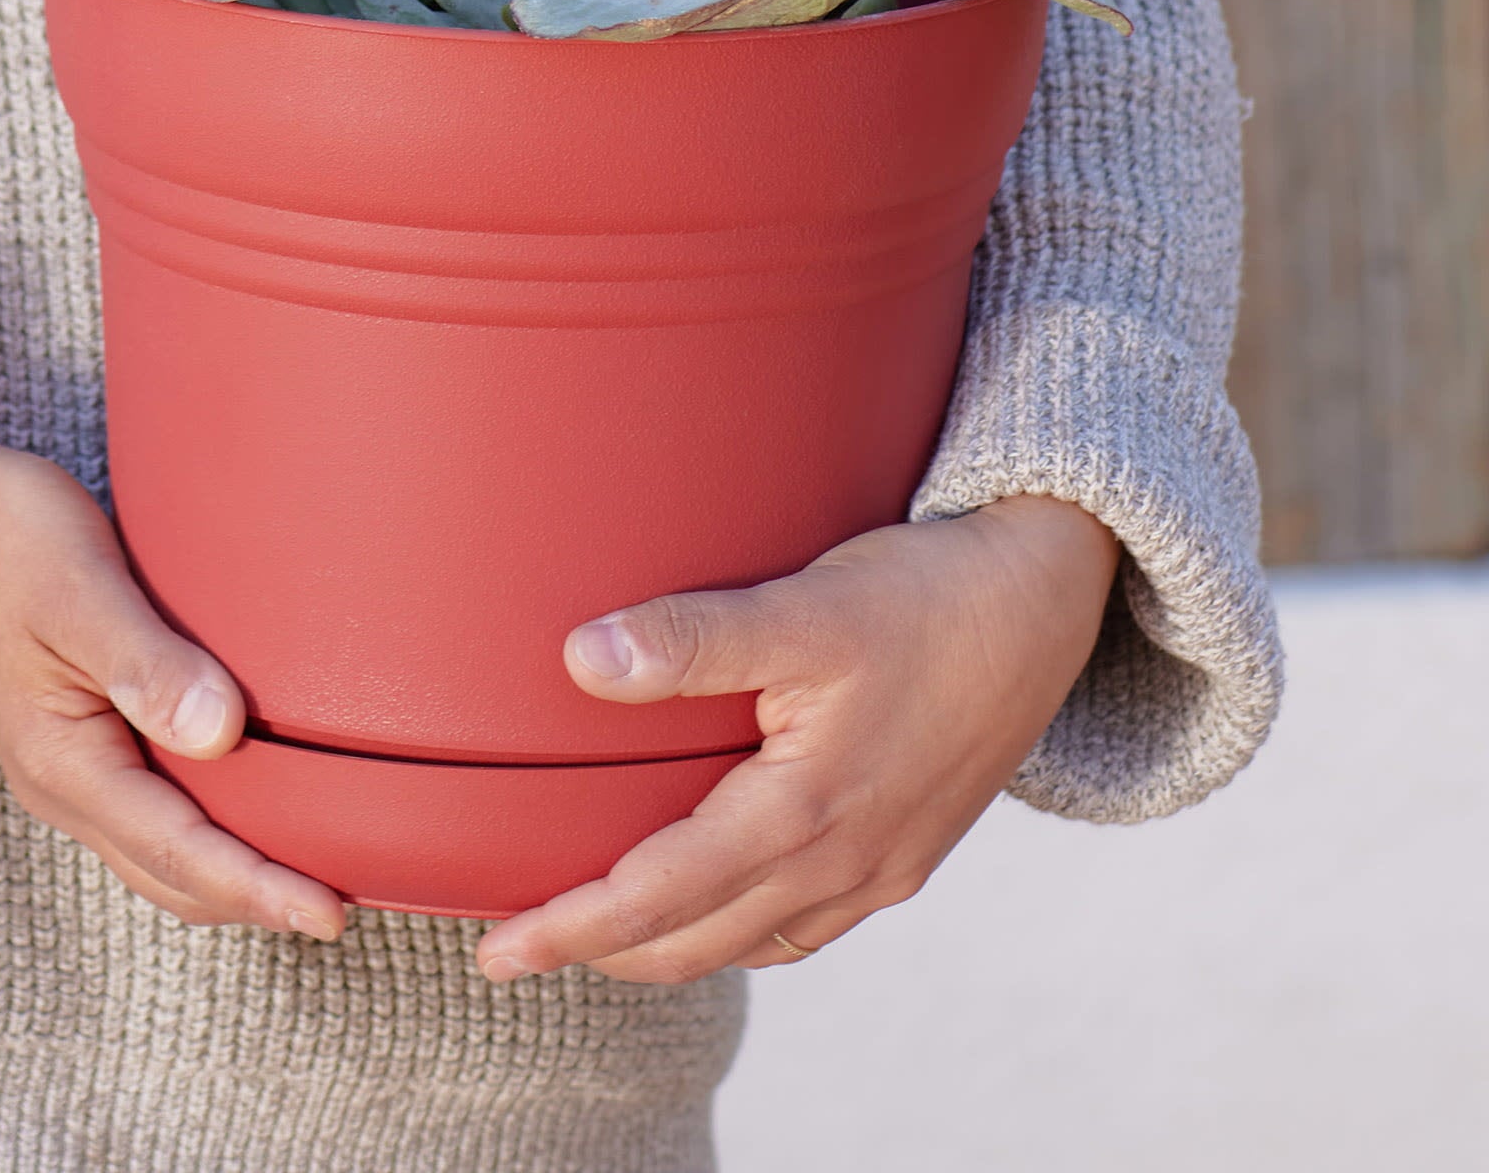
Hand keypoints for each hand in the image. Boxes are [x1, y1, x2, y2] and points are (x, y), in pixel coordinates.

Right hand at [0, 387, 345, 941]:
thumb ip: (146, 662)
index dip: (258, 888)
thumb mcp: (80, 588)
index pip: (178, 851)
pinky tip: (261, 804)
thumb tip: (221, 734)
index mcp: (64, 761)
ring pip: (163, 853)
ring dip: (234, 874)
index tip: (330, 914)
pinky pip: (156, 810)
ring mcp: (72, 765)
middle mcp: (66, 781)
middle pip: (172, 875)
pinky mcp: (85, 737)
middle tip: (344, 909)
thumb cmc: (7, 536)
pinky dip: (212, 829)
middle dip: (255, 900)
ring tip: (317, 873)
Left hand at [474, 495, 1117, 985]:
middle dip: (604, 953)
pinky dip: (743, 929)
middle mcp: (845, 861)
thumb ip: (694, 639)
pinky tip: (720, 901)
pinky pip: (808, 925)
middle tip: (521, 949)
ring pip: (753, 941)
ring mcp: (884, 865)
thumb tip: (582, 659)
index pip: (658, 897)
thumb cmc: (926, 596)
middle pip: (697, 940)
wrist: (1050, 598)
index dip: (571, 929)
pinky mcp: (911, 849)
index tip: (498, 950)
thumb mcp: (805, 606)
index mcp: (806, 814)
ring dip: (672, 947)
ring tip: (605, 930)